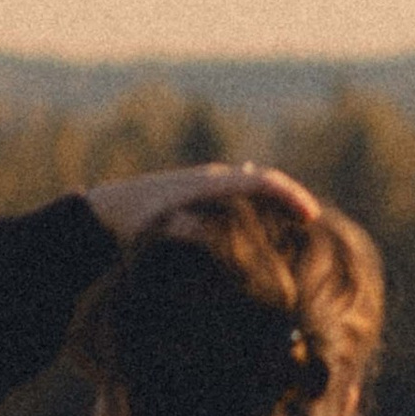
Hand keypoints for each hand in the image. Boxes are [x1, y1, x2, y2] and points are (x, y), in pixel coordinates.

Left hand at [84, 160, 321, 241]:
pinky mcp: (195, 191)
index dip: (289, 195)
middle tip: (310, 223)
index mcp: (210, 184)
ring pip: (249, 185)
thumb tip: (216, 237)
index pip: (262, 181)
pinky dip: (253, 204)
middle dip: (287, 199)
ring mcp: (203, 182)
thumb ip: (188, 232)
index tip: (310, 215)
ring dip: (272, 201)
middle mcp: (211, 178)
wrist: (104, 210)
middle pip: (262, 181)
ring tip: (292, 225)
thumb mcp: (159, 232)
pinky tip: (258, 220)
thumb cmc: (132, 226)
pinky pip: (235, 193)